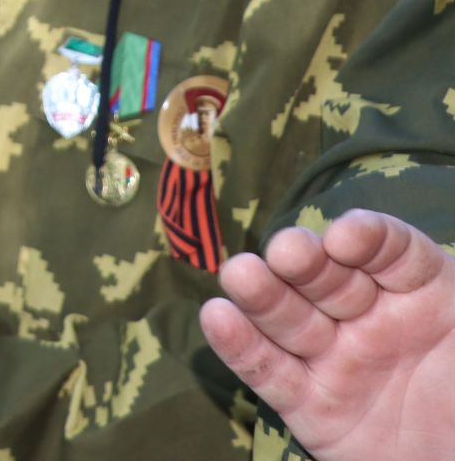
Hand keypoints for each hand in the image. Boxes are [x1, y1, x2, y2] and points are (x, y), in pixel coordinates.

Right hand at [201, 210, 454, 459]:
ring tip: (240, 274)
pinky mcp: (309, 405)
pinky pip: (270, 372)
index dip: (368, 239)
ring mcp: (335, 360)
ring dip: (262, 294)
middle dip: (305, 260)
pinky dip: (240, 347)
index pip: (391, 253)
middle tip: (289, 252)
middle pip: (329, 278)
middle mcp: (371, 319)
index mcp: (424, 297)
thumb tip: (426, 259)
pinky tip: (218, 319)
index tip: (348, 238)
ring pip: (291, 319)